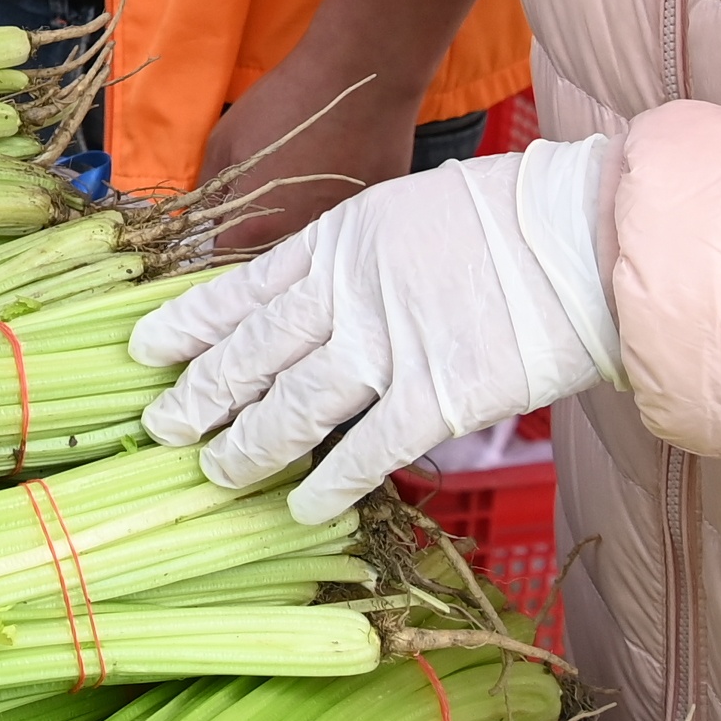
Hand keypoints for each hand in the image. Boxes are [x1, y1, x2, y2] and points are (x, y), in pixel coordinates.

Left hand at [133, 136, 622, 522]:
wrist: (575, 235)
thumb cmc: (500, 217)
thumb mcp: (400, 213)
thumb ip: (350, 258)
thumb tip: (315, 297)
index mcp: (335, 243)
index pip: (240, 291)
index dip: (189, 325)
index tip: (145, 349)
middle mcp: (345, 295)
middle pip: (252, 352)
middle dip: (201, 393)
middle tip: (160, 425)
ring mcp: (387, 347)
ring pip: (294, 404)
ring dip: (250, 443)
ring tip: (216, 471)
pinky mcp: (435, 395)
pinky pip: (366, 448)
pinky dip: (330, 482)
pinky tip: (303, 508)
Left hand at [201, 57, 428, 253]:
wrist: (358, 78)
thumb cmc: (283, 105)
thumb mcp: (225, 141)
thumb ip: (208, 189)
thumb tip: (197, 218)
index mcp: (257, 231)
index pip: (225, 263)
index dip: (216, 249)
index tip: (216, 234)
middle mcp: (300, 243)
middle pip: (271, 262)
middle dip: (257, 244)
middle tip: (257, 211)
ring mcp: (343, 232)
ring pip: (311, 250)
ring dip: (298, 235)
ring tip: (296, 198)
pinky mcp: (374, 215)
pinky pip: (346, 227)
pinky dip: (335, 215)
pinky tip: (333, 185)